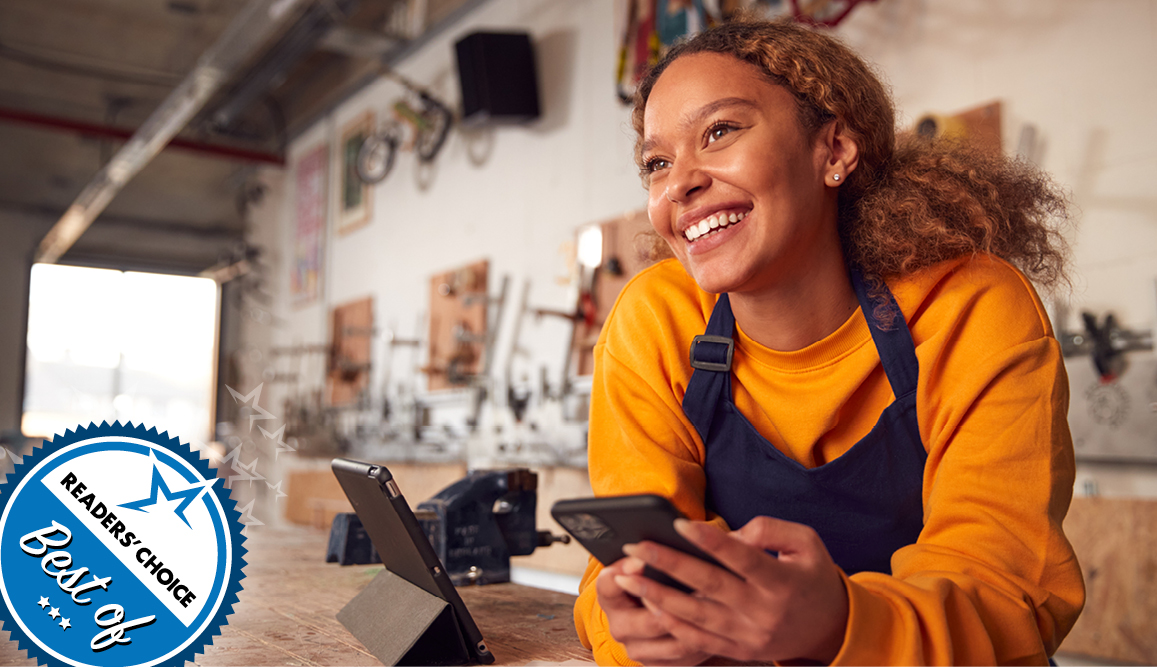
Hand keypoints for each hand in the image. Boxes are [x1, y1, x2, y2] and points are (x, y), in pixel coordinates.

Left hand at [612, 516, 848, 663]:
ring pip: (696, 616)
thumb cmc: (813, 577)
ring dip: (658, 596)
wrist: (831, 628)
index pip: (740, 558)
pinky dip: (672, 623)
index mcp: (780, 582)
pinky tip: (650, 605)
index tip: (678, 524)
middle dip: (668, 564)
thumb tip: (731, 533)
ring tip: (627, 578)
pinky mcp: (738, 651)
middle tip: (635, 547)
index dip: (709, 540)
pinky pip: (699, 639)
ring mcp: (748, 635)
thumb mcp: (806, 544)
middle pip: (708, 585)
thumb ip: (770, 530)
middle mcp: (762, 611)